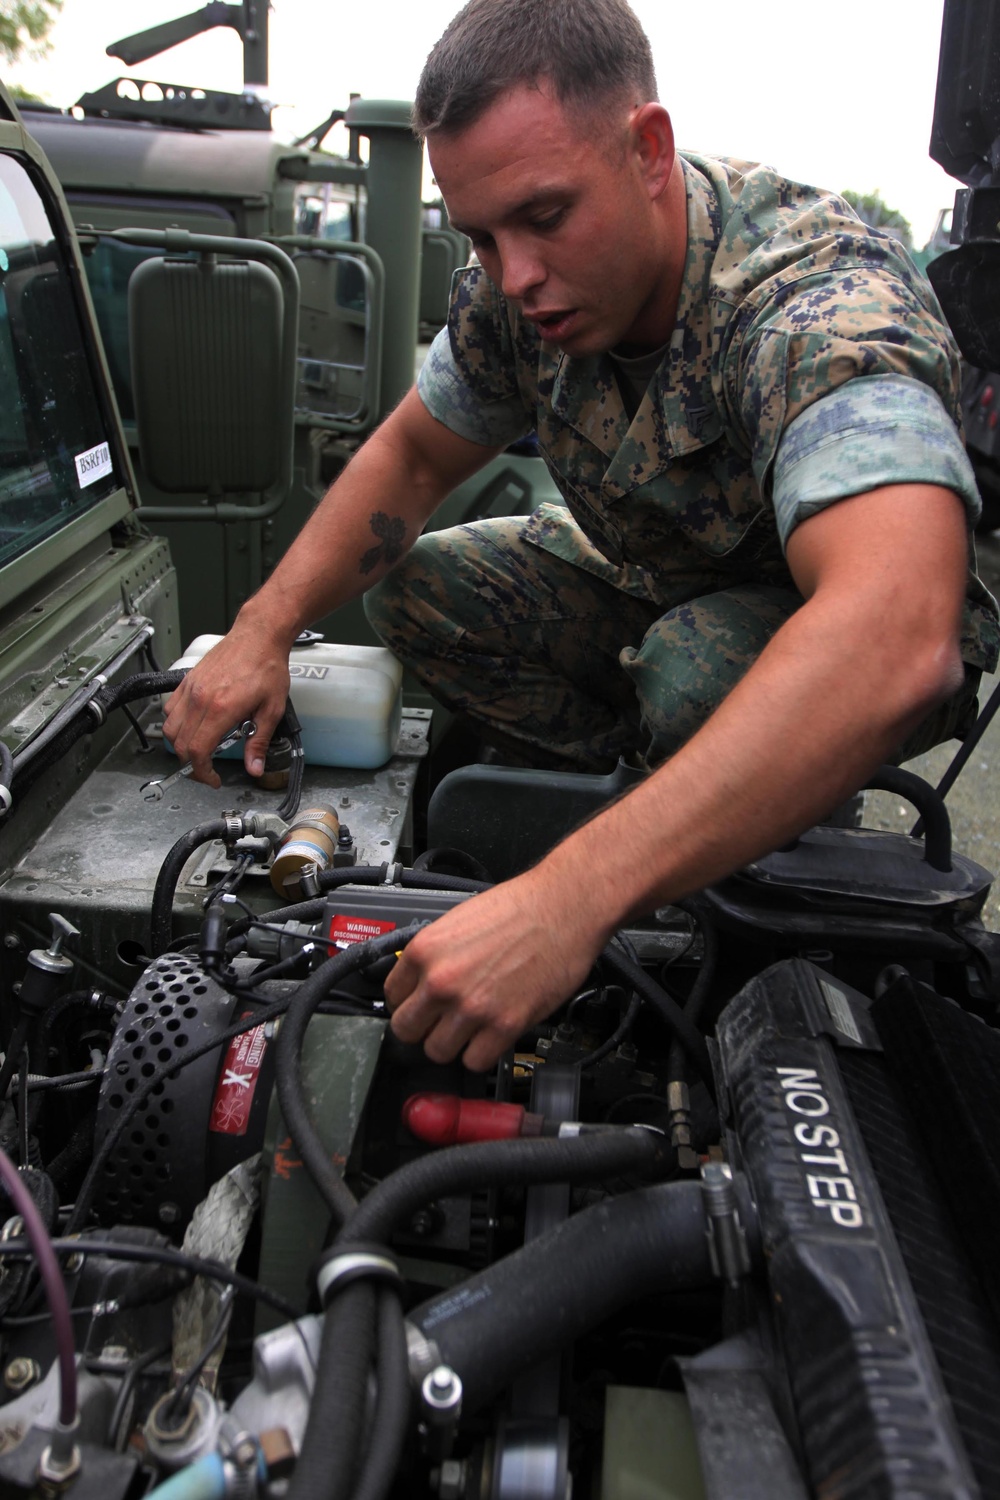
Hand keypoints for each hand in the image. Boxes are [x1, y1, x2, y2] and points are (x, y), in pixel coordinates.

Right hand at [162, 620, 291, 785]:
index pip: (198, 752)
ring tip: (199, 749)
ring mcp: (190, 689)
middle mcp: (200, 699)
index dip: (202, 772)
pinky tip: (193, 727)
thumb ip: (259, 742)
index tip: (212, 779)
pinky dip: (176, 724)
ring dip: (181, 745)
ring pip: (170, 728)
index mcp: (221, 709)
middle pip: (180, 745)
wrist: (258, 636)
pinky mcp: (187, 681)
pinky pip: (170, 709)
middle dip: (192, 764)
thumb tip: (254, 767)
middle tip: (207, 769)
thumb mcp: (271, 710)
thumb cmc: (267, 667)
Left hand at [383, 871, 603, 1070]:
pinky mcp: (505, 1025)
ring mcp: (472, 1006)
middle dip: (423, 1029)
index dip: (407, 1003)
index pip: (392, 995)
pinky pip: (475, 1061)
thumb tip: (423, 980)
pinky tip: (490, 1036)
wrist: (563, 907)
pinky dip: (482, 1054)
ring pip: (437, 1052)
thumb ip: (436, 955)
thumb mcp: (458, 920)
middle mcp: (442, 981)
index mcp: (425, 950)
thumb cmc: (520, 907)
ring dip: (452, 1044)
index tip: (419, 1007)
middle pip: (406, 1030)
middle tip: (440, 1023)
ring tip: (469, 1030)